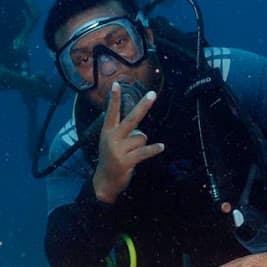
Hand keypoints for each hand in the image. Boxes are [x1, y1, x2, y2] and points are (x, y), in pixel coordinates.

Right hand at [92, 83, 165, 203]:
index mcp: (108, 131)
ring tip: (133, 153)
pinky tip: (161, 147)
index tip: (116, 84)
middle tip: (153, 94)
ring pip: (142, 138)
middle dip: (143, 106)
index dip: (115, 99)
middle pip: (131, 118)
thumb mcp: (110, 142)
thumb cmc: (111, 159)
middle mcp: (112, 138)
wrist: (104, 181)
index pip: (112, 112)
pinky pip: (145, 151)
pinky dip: (153, 149)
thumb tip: (141, 132)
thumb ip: (123, 133)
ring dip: (142, 144)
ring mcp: (118, 149)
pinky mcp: (126, 161)